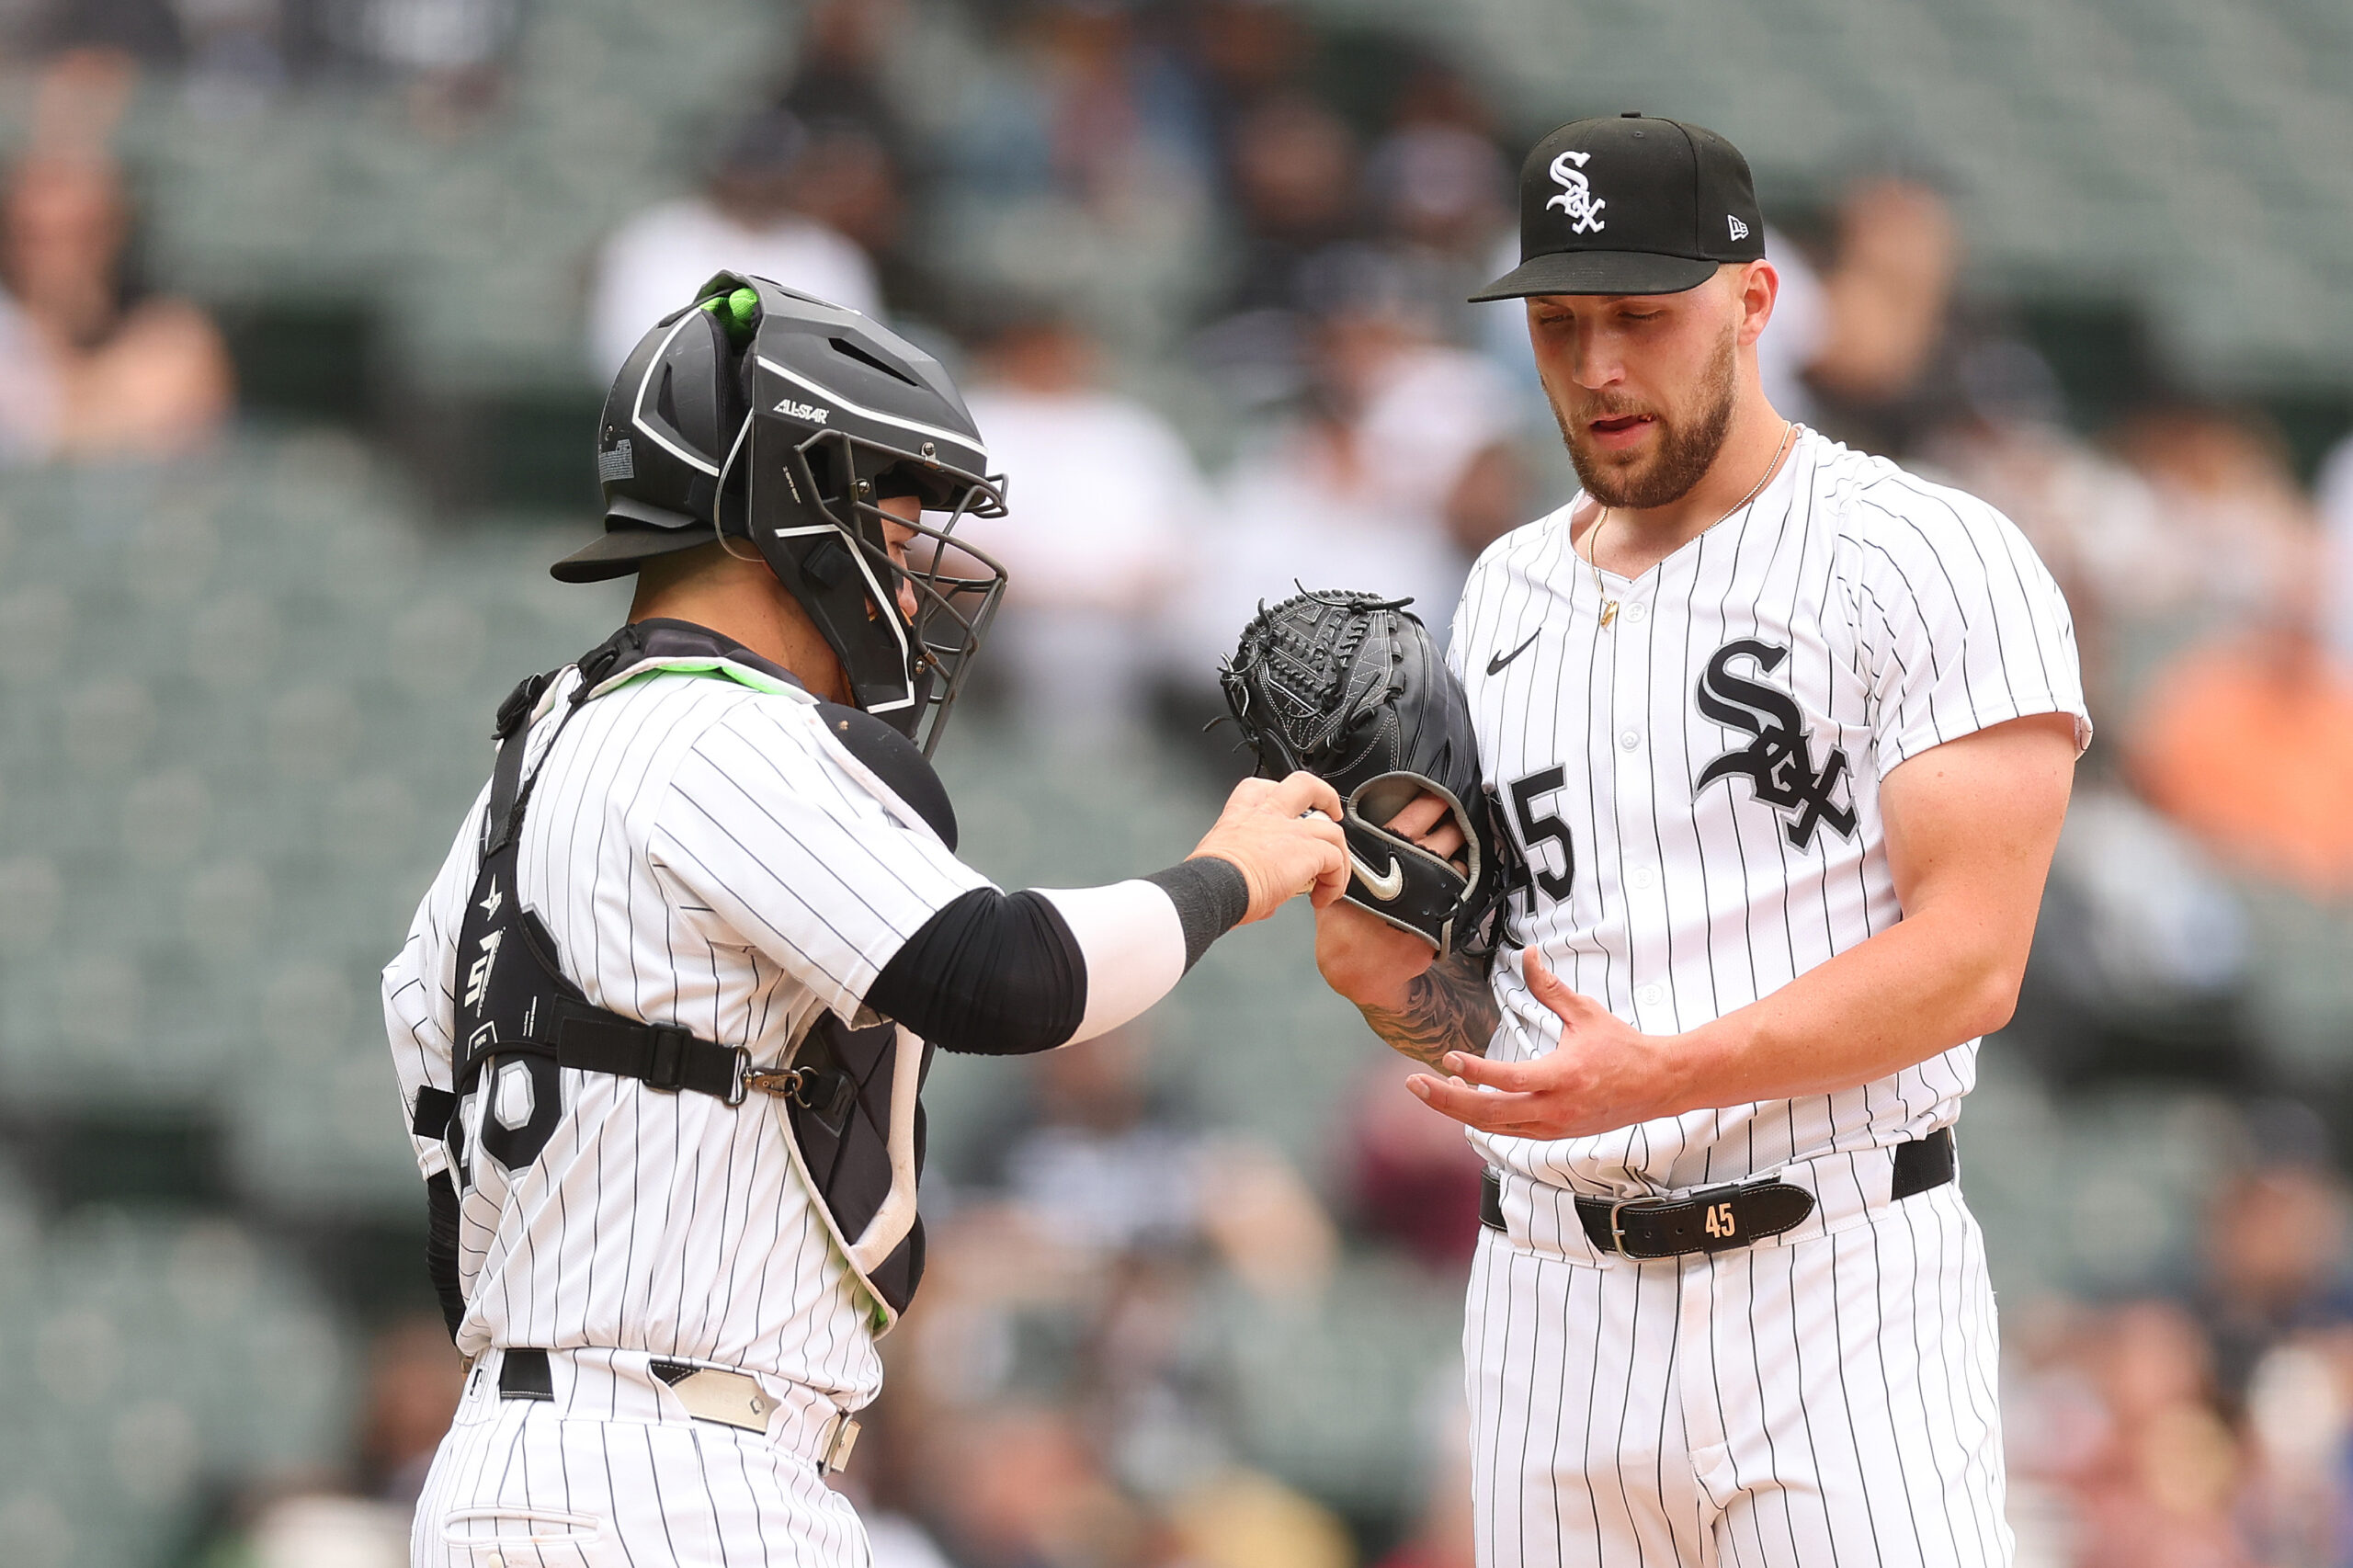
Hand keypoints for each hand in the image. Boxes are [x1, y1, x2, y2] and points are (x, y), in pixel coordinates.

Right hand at [1191, 772, 1348, 923]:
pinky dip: (1336, 882)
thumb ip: (1244, 875)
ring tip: (1336, 872)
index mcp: (1240, 816)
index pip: (1259, 788)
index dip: (1277, 793)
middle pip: (1304, 785)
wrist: (1212, 889)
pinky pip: (1337, 861)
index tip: (1286, 809)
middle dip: (1324, 796)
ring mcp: (1291, 831)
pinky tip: (1324, 897)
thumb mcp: (1216, 866)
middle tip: (1331, 813)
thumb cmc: (1206, 882)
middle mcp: (1267, 816)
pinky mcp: (1308, 852)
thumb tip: (1262, 897)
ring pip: (1332, 828)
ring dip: (1339, 852)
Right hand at [1312, 789, 1467, 1007]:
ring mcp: (1434, 893)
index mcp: (1387, 851)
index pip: (1419, 813)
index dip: (1434, 801)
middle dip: (1456, 825)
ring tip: (1457, 852)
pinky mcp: (1444, 916)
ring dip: (1461, 856)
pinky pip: (1462, 895)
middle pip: (1449, 834)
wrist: (1356, 968)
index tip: (1442, 795)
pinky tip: (1455, 883)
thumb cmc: (1342, 922)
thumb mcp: (1339, 879)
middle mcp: (1415, 867)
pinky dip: (1461, 886)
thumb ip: (1351, 853)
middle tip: (1457, 821)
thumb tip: (1349, 830)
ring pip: (1461, 863)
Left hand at [1403, 951, 1687, 1138]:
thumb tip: (1528, 953)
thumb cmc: (1623, 1047)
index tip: (1447, 1056)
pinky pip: (1509, 1131)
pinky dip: (1482, 1117)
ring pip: (1494, 1127)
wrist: (1658, 1085)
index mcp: (1563, 1077)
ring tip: (1432, 1088)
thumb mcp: (1585, 1013)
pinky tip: (1465, 1096)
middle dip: (1446, 1101)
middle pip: (1489, 1114)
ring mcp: (1554, 1127)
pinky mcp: (1555, 1134)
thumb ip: (1550, 987)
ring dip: (1459, 1109)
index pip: (1509, 1080)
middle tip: (1414, 1084)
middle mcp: (1555, 1110)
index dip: (1475, 1070)